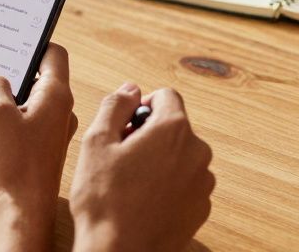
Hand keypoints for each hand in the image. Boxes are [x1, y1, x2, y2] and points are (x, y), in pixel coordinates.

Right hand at [0, 44, 76, 248]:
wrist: (18, 215)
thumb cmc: (14, 164)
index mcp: (55, 96)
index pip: (54, 54)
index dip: (34, 44)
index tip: (15, 42)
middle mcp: (57, 114)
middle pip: (33, 84)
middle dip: (3, 84)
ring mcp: (48, 137)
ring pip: (17, 114)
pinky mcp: (35, 157)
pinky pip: (11, 139)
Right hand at [70, 85, 214, 251]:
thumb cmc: (105, 202)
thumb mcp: (96, 142)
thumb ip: (116, 105)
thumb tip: (131, 89)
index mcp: (174, 129)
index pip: (166, 96)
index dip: (142, 106)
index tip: (126, 125)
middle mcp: (197, 152)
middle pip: (175, 127)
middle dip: (150, 135)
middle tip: (121, 156)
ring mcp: (202, 183)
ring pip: (181, 156)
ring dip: (160, 161)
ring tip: (130, 183)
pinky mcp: (201, 208)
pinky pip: (186, 184)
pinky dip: (169, 186)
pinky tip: (144, 201)